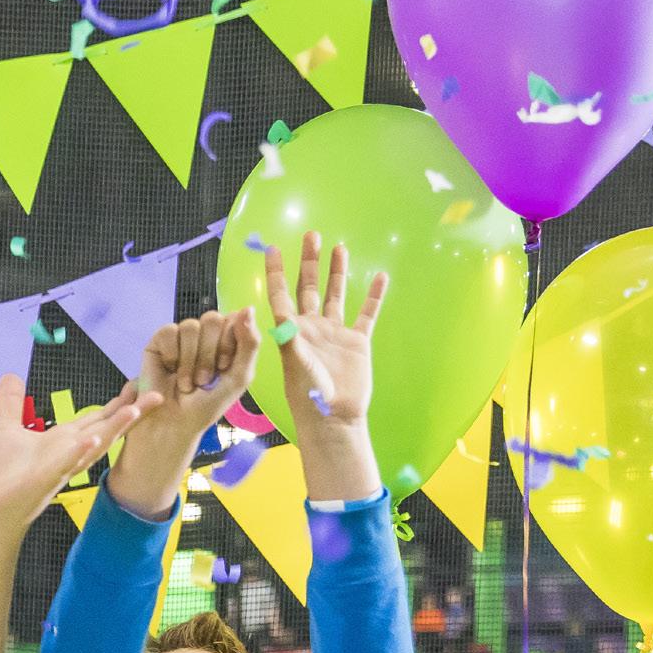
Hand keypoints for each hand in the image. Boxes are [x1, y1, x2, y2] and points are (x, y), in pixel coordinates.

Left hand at [0, 372, 153, 539]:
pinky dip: (78, 452)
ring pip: (94, 446)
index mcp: (65, 441)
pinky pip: (65, 464)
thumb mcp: (6, 429)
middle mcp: (69, 453)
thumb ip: (10, 402)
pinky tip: (92, 440)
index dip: (119, 404)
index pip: (98, 419)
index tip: (140, 386)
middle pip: (106, 430)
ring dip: (113, 429)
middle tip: (158, 395)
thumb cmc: (3, 475)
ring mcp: (60, 467)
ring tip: (133, 411)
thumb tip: (10, 376)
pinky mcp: (43, 480)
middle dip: (130, 414)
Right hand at [125, 309, 261, 466]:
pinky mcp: (160, 340)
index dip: (229, 342)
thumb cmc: (208, 405)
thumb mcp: (240, 377)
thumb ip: (250, 343)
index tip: (224, 367)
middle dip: (210, 353)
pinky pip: (169, 331)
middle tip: (205, 379)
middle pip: (212, 318)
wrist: (175, 424)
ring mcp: (182, 335)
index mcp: (227, 339)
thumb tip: (248, 307)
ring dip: (190, 361)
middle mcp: (205, 334)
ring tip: (188, 382)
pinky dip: (172, 356)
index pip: (234, 318)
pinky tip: (170, 370)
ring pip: (190, 326)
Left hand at [261, 233, 388, 437]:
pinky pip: (366, 313)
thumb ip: (291, 341)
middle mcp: (312, 328)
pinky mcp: (357, 342)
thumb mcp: (296, 366)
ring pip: (335, 295)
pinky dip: (373, 296)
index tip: (273, 248)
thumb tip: (280, 317)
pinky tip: (379, 276)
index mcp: (292, 331)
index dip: (277, 272)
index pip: (281, 295)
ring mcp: (334, 333)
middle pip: (309, 287)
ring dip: (336, 272)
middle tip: (311, 234)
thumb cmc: (309, 396)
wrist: (335, 417)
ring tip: (339, 247)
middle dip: (309, 261)